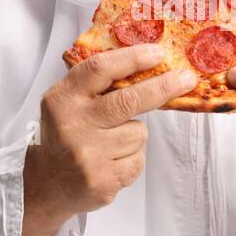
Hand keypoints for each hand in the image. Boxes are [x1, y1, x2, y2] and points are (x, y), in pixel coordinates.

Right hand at [21, 44, 195, 235]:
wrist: (49, 183)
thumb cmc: (67, 134)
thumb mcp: (68, 102)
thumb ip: (97, 84)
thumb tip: (149, 63)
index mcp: (63, 98)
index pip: (101, 69)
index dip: (133, 58)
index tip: (158, 52)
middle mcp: (74, 125)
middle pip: (129, 100)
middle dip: (163, 87)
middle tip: (186, 79)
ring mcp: (88, 155)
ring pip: (139, 132)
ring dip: (134, 134)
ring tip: (111, 143)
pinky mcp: (103, 180)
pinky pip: (138, 159)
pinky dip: (132, 158)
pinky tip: (111, 161)